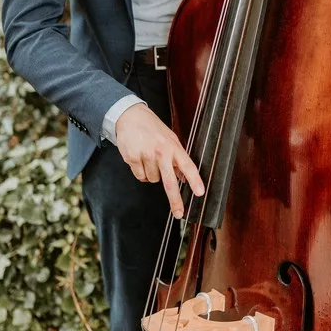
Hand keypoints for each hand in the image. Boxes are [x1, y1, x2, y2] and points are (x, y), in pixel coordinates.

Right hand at [114, 104, 203, 218]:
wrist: (131, 117)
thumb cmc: (153, 128)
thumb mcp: (170, 139)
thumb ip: (177, 158)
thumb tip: (184, 177)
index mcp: (174, 147)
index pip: (188, 166)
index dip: (195, 180)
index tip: (200, 192)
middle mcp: (161, 152)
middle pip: (169, 182)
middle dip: (175, 200)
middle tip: (179, 213)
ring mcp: (146, 156)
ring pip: (153, 180)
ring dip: (152, 175)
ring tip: (149, 159)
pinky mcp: (133, 159)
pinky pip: (140, 176)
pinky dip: (141, 173)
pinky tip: (140, 159)